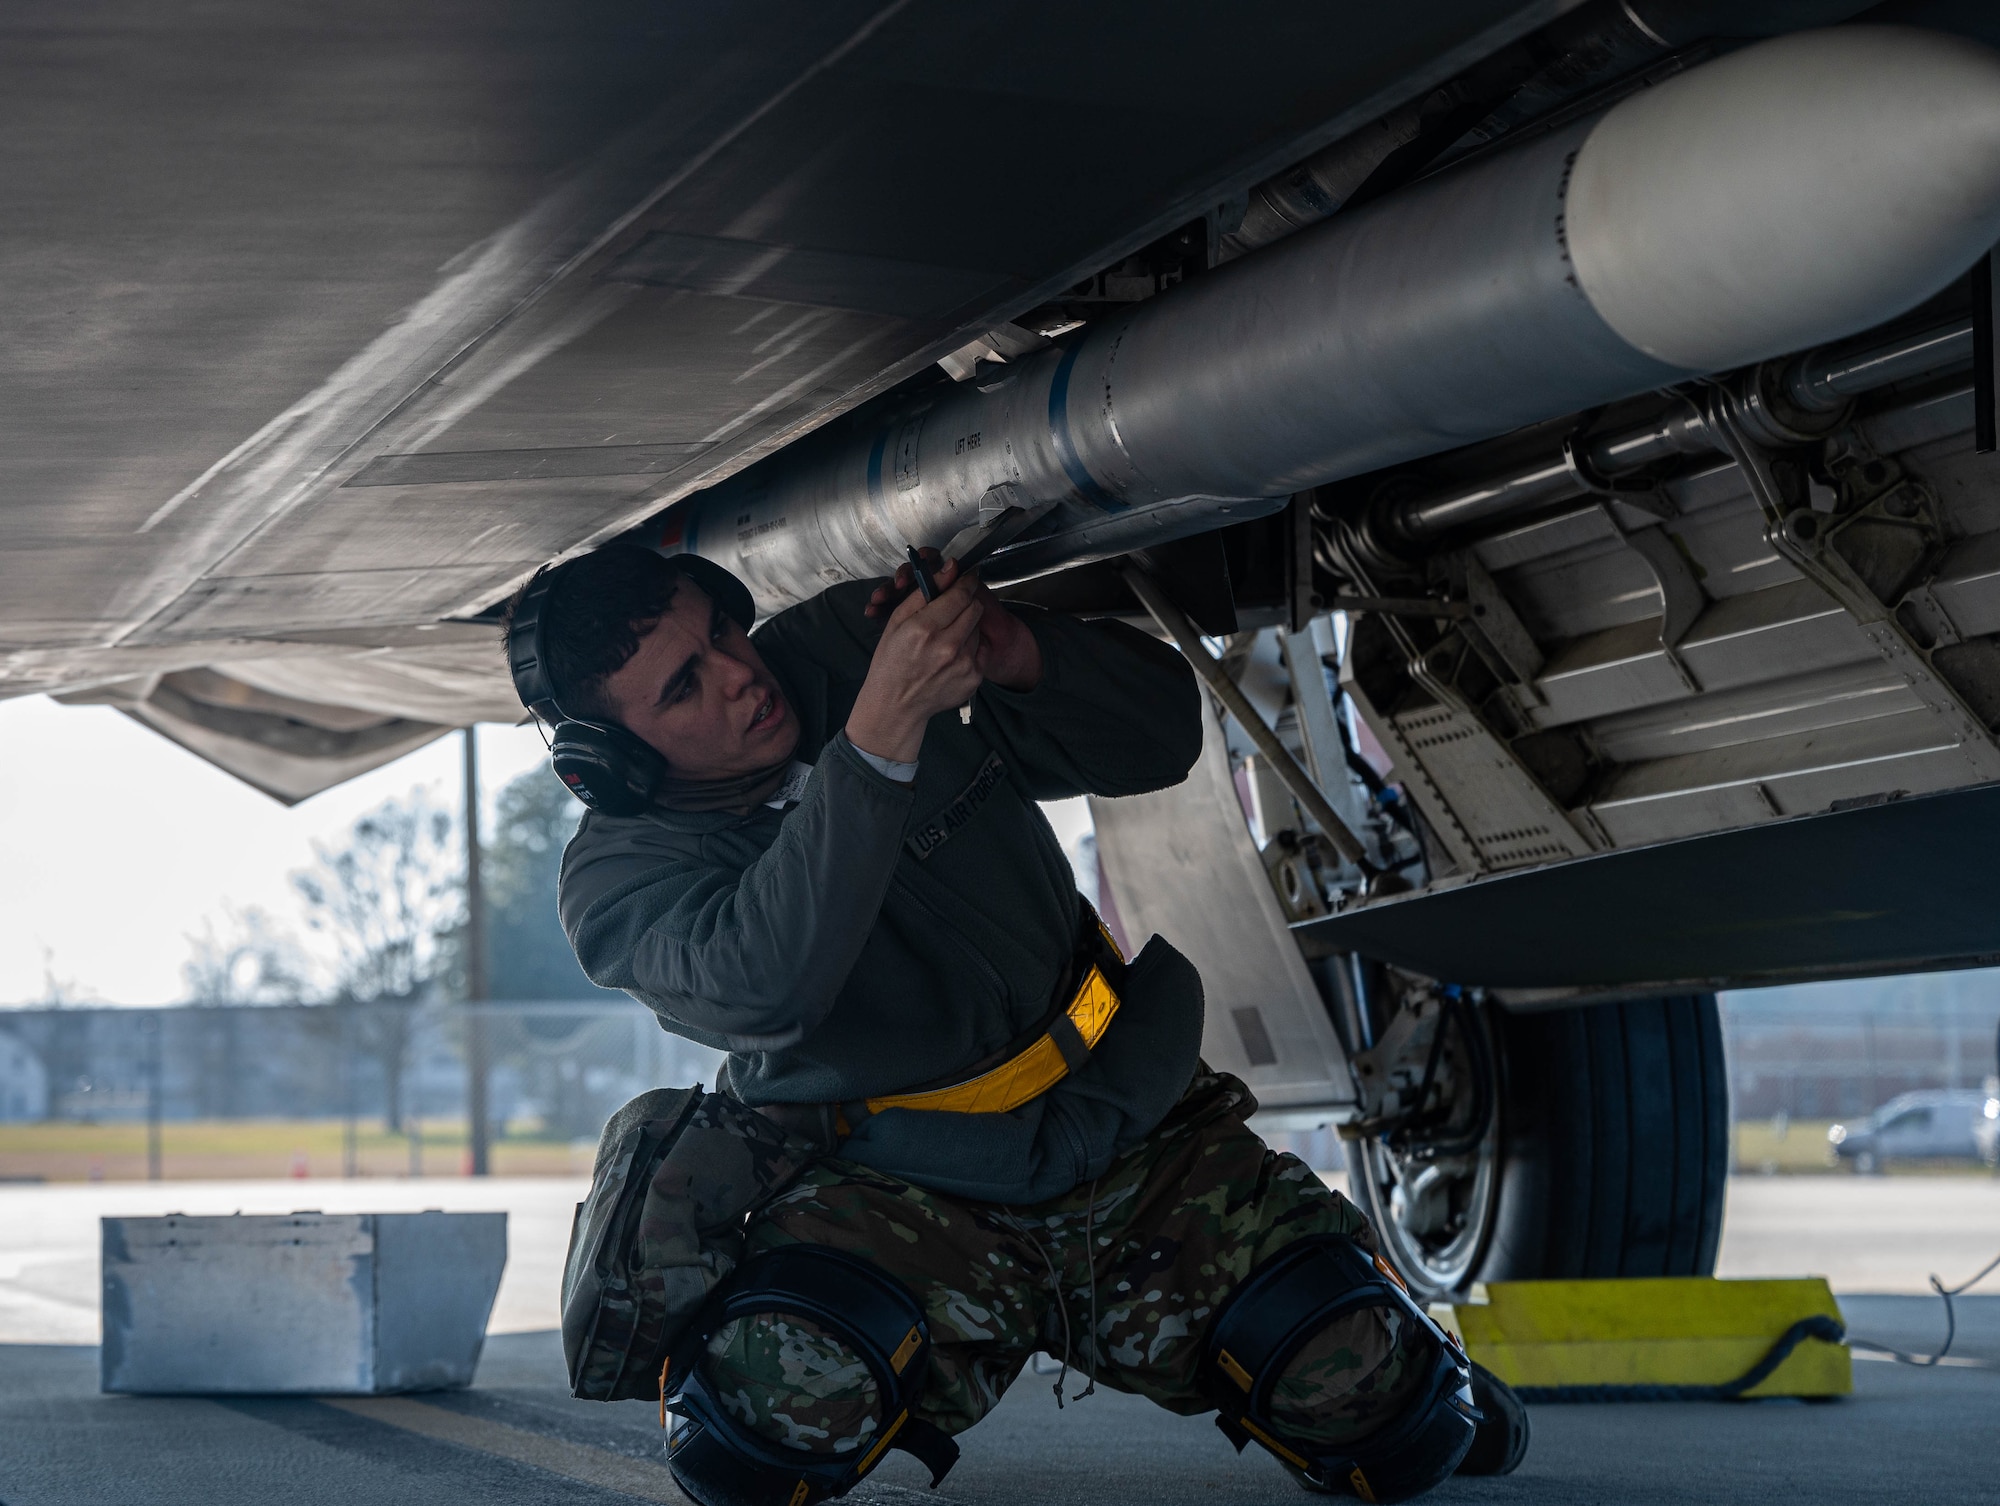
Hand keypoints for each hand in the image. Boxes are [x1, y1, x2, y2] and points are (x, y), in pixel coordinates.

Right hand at [865, 549, 1041, 691]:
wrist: (896, 704)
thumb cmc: (892, 661)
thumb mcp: (897, 621)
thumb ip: (924, 592)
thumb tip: (950, 568)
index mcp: (925, 628)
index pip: (961, 594)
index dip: (966, 582)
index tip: (967, 578)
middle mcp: (948, 646)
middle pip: (975, 608)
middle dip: (966, 602)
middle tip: (953, 607)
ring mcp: (964, 664)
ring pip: (978, 628)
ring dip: (966, 627)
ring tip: (946, 638)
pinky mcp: (974, 678)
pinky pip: (980, 650)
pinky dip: (969, 648)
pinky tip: (950, 656)